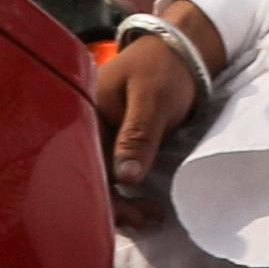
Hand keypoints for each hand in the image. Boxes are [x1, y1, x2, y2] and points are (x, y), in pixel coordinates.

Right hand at [89, 3, 221, 201]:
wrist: (181, 47)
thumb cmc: (165, 68)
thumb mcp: (151, 99)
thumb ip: (137, 136)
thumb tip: (125, 179)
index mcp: (87, 113)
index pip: (87, 164)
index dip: (105, 195)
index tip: (130, 215)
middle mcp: (89, 125)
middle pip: (92, 174)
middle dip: (116, 205)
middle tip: (148, 220)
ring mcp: (103, 131)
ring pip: (105, 176)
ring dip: (124, 200)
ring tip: (151, 216)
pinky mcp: (118, 136)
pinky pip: (117, 168)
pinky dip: (129, 187)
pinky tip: (144, 201)